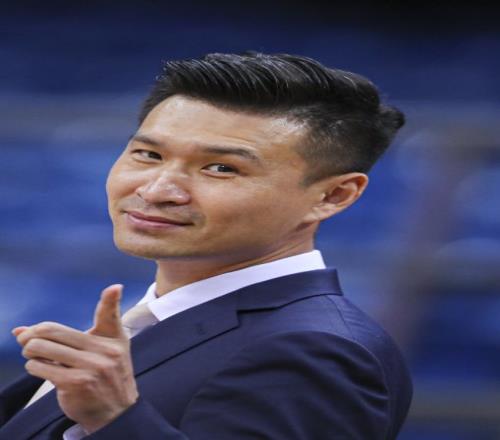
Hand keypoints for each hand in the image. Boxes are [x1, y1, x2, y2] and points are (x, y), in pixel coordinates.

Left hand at [13, 284, 138, 433]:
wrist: (117, 411)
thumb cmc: (106, 375)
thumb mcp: (102, 351)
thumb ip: (68, 338)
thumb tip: (20, 331)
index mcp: (113, 338)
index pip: (111, 314)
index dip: (112, 298)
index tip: (115, 287)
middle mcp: (104, 350)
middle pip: (54, 330)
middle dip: (33, 335)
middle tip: (27, 339)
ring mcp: (91, 367)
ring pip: (41, 348)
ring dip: (30, 352)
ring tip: (35, 356)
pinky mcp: (76, 383)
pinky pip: (41, 367)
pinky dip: (34, 367)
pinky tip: (41, 369)